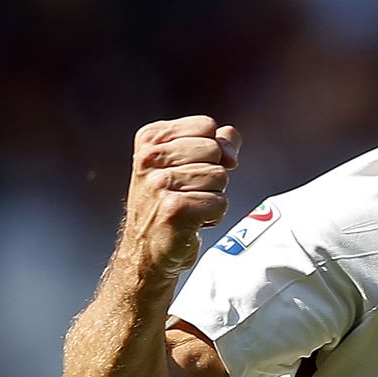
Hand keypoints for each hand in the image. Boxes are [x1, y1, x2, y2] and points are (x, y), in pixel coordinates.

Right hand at [119, 115, 241, 276]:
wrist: (146, 251)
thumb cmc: (169, 203)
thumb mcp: (184, 163)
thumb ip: (214, 142)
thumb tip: (231, 136)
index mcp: (150, 139)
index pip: (206, 125)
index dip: (212, 148)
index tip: (192, 167)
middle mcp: (149, 159)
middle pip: (216, 150)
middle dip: (213, 173)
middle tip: (189, 191)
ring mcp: (160, 184)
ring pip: (220, 177)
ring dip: (213, 196)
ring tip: (190, 206)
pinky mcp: (175, 209)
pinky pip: (220, 202)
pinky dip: (213, 216)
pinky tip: (192, 222)